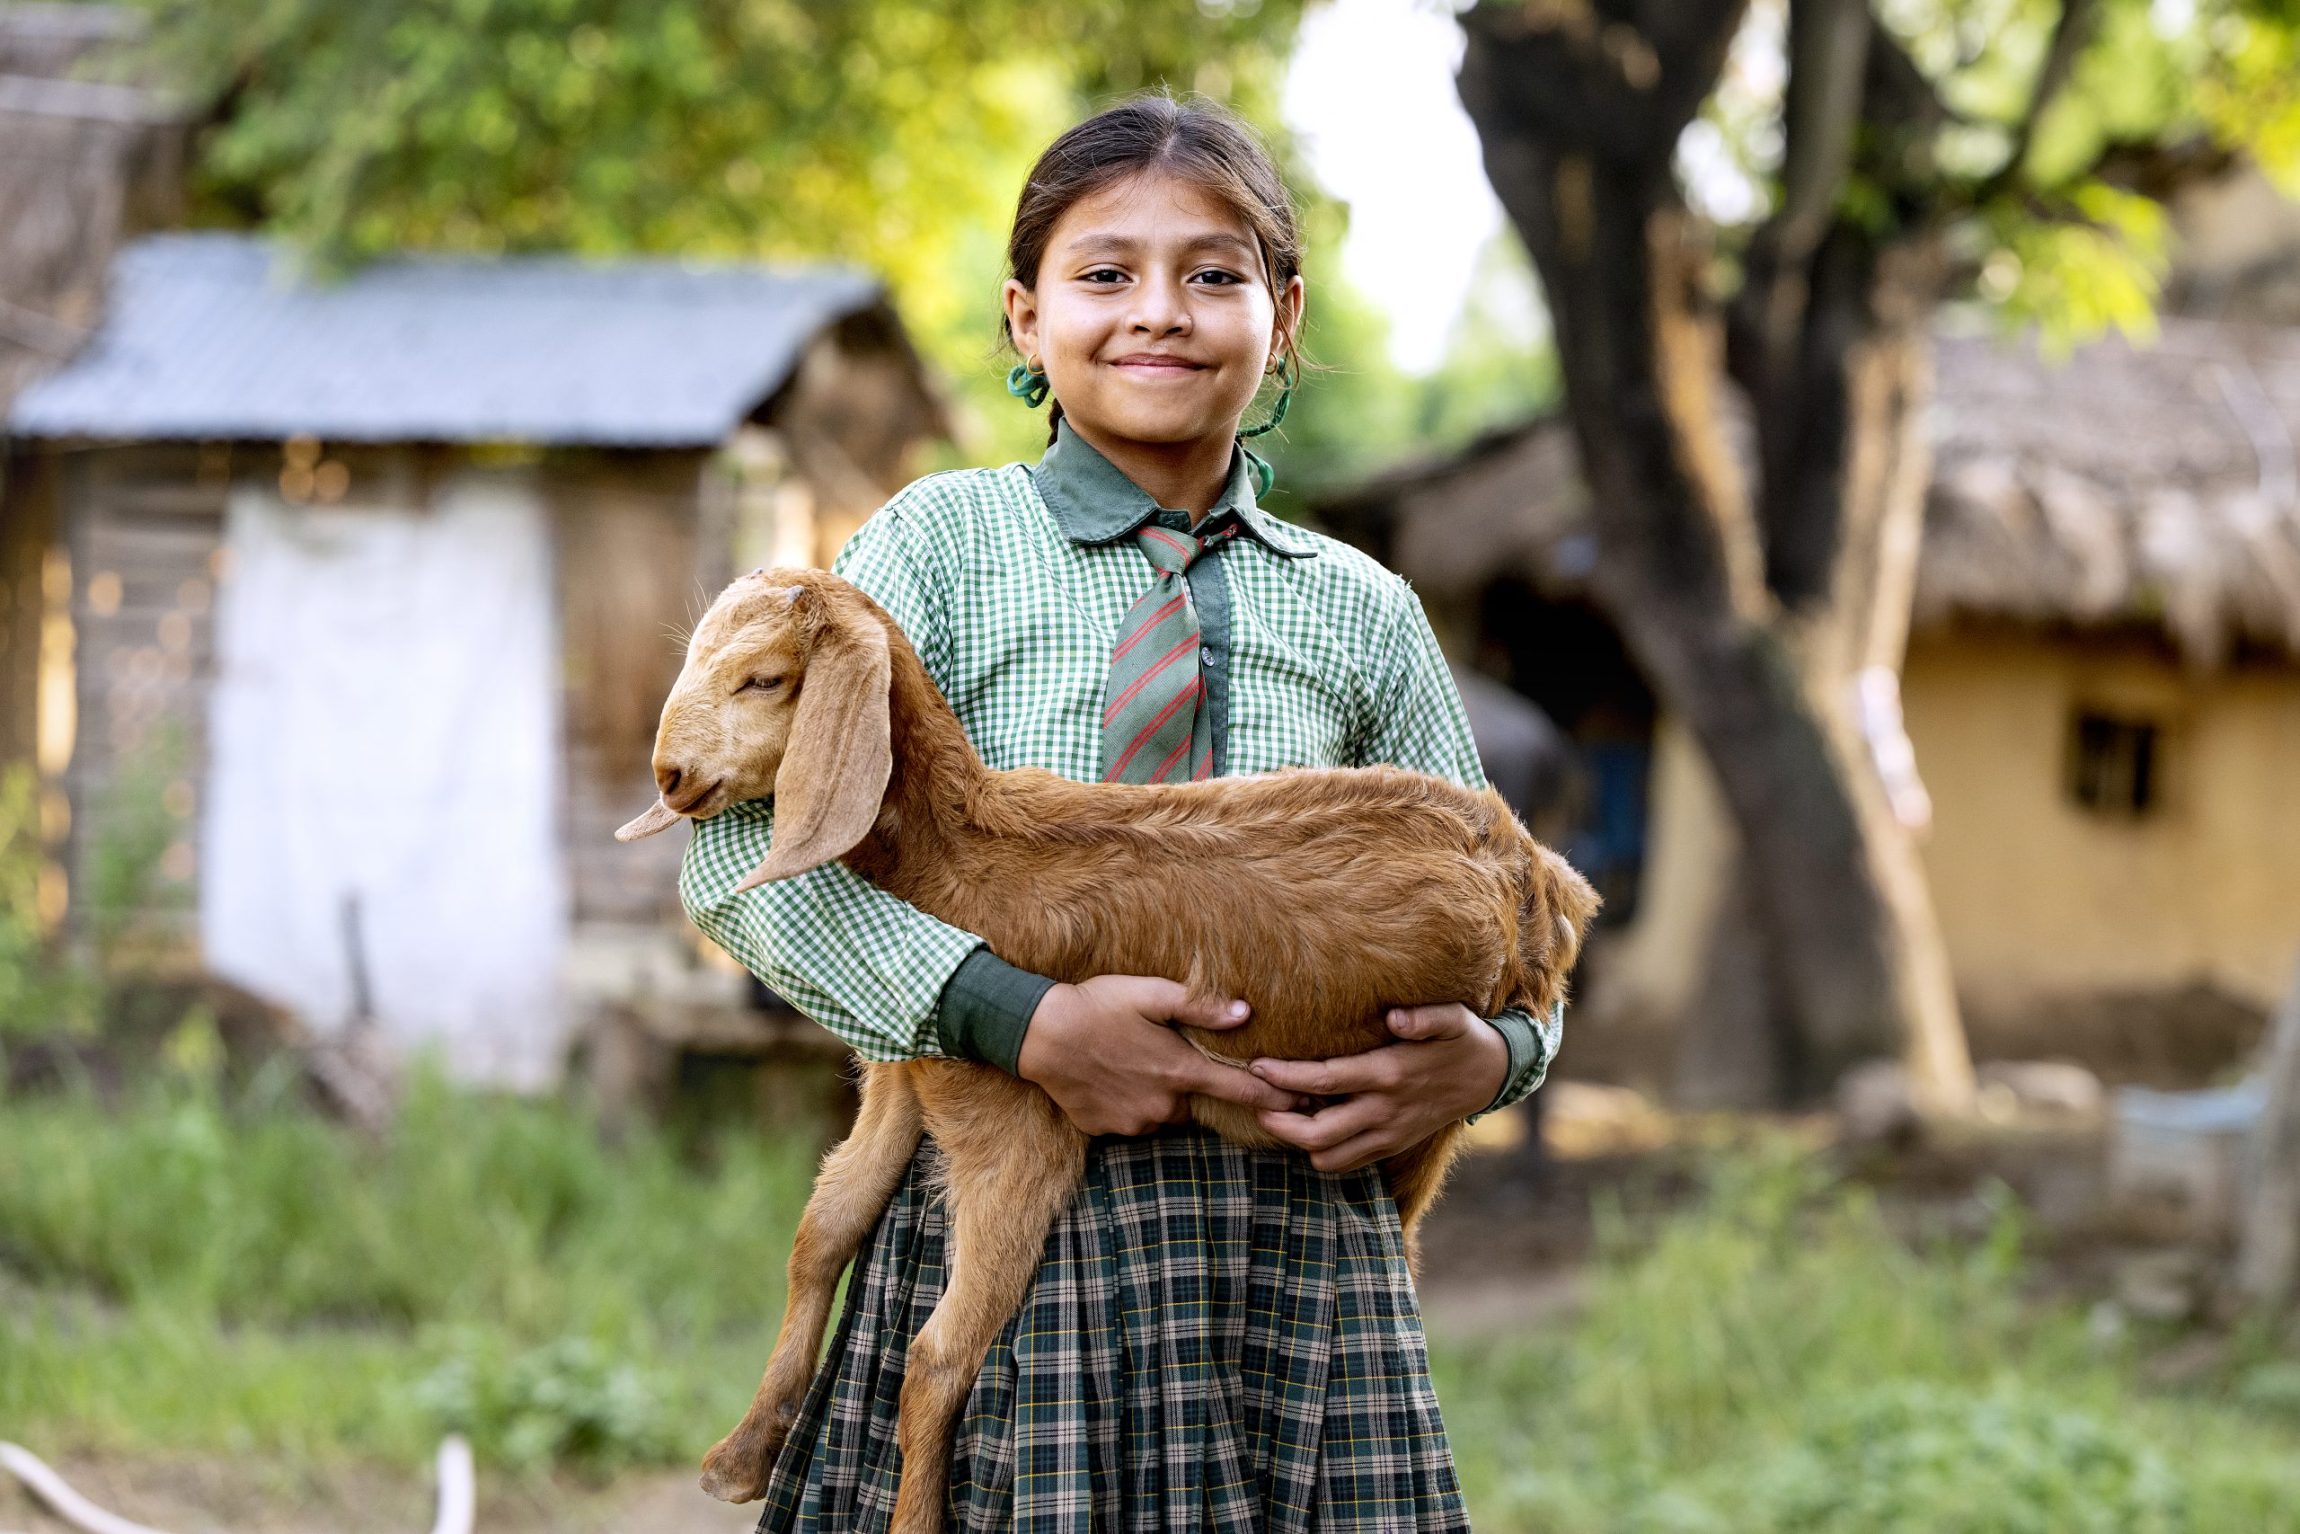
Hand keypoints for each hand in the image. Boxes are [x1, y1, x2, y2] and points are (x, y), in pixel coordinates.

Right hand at [1016, 975, 1306, 1136]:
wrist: (1038, 1034)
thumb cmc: (1097, 1005)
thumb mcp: (1151, 994)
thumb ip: (1200, 1007)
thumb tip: (1245, 1013)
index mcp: (1180, 1070)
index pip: (1242, 1089)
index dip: (1276, 1096)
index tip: (1306, 1101)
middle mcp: (1164, 1104)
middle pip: (1196, 1101)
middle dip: (1189, 1083)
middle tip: (1162, 1053)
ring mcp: (1134, 1122)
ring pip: (1164, 1112)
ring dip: (1159, 1094)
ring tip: (1131, 1061)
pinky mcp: (1107, 1130)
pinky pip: (1131, 1120)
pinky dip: (1128, 1103)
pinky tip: (1109, 1077)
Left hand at [1247, 1004, 1508, 1172]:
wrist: (1490, 1077)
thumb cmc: (1461, 1039)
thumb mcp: (1452, 1018)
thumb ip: (1424, 1018)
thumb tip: (1395, 1018)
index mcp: (1390, 1075)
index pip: (1324, 1080)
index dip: (1285, 1077)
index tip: (1256, 1066)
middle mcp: (1385, 1111)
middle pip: (1316, 1133)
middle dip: (1278, 1121)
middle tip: (1256, 1099)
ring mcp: (1388, 1135)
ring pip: (1327, 1156)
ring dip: (1298, 1139)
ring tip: (1282, 1111)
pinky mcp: (1391, 1146)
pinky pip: (1345, 1163)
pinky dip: (1321, 1149)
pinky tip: (1313, 1120)